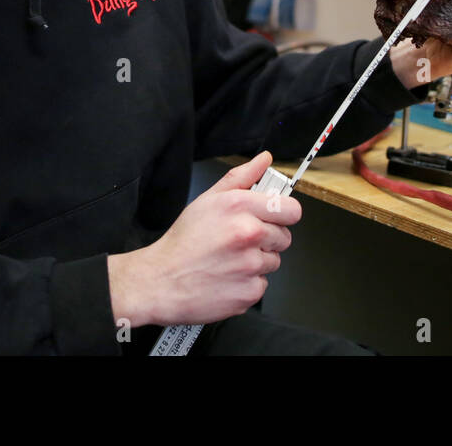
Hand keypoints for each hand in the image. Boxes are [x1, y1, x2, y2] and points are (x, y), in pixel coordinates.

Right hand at [107, 151, 300, 327]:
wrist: (161, 281)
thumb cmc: (183, 241)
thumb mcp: (208, 199)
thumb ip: (241, 177)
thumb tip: (265, 159)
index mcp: (240, 207)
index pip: (291, 210)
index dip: (283, 214)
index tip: (274, 218)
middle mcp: (248, 234)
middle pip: (284, 237)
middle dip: (268, 239)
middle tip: (240, 241)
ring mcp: (250, 265)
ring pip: (273, 262)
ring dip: (257, 262)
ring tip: (230, 260)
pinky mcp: (249, 292)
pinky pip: (262, 284)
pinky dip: (248, 283)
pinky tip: (228, 277)